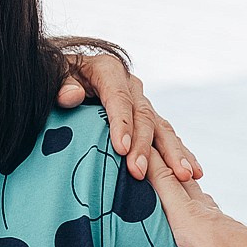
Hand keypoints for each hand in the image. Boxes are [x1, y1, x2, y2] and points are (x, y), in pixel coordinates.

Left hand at [56, 53, 201, 182]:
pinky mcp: (146, 119)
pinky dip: (179, 154)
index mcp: (108, 70)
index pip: (119, 98)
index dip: (122, 124)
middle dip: (145, 146)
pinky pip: (165, 137)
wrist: (63, 77)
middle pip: (144, 116)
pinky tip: (193, 175)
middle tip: (140, 173)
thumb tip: (71, 95)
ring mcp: (142, 103)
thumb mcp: (53, 74)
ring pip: (162, 128)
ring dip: (174, 153)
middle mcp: (130, 86)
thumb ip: (60, 84)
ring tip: (185, 176)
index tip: (121, 149)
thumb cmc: (54, 78)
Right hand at [111, 157, 246, 246]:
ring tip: (145, 176)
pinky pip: (194, 206)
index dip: (137, 157)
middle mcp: (200, 210)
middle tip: (126, 148)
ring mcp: (213, 218)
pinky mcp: (222, 231)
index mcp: (187, 215)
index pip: (157, 175)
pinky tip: (178, 210)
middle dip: (148, 160)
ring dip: (164, 178)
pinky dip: (179, 199)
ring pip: (183, 189)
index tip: (115, 140)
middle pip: (170, 175)